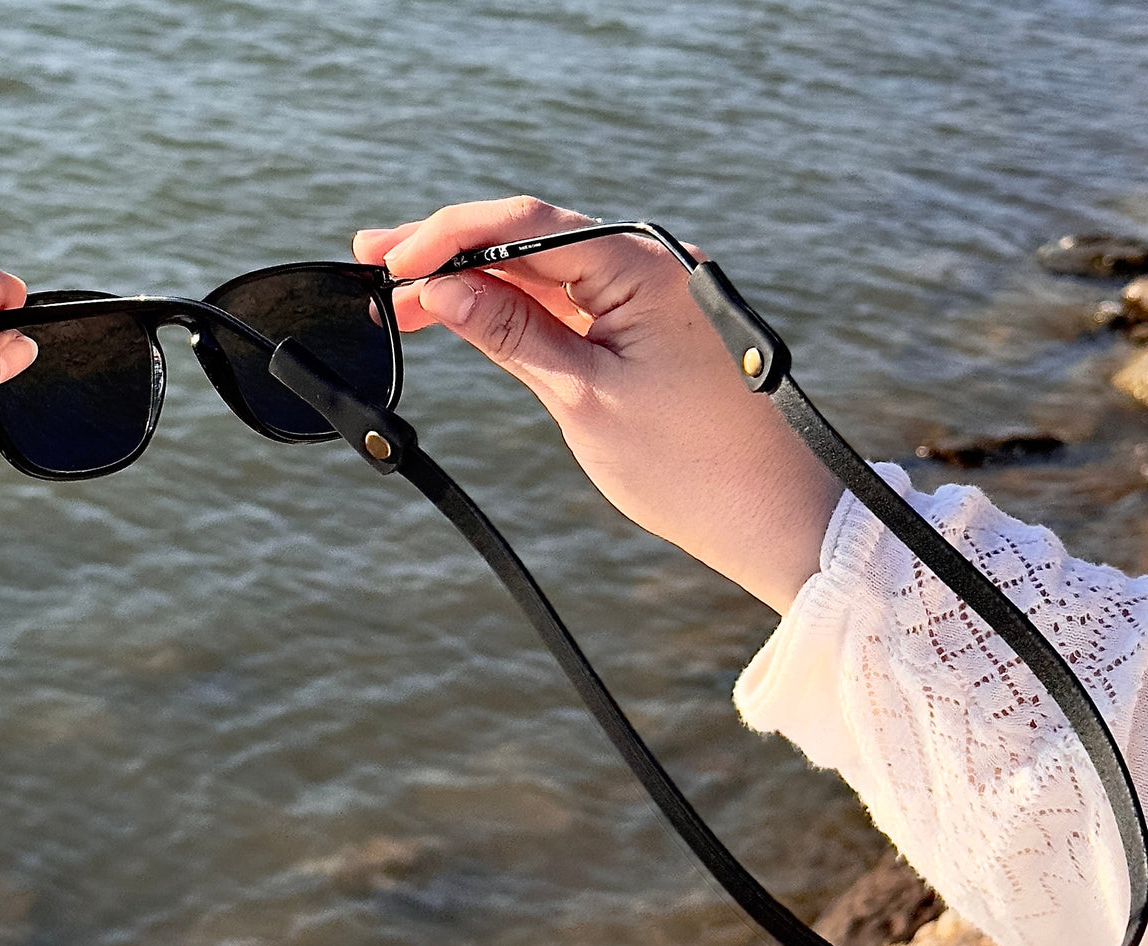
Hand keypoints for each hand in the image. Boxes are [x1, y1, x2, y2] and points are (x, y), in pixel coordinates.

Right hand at [353, 196, 840, 611]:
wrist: (774, 517)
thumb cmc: (690, 467)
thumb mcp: (583, 398)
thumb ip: (512, 333)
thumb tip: (444, 289)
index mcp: (643, 267)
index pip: (524, 226)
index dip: (446, 237)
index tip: (388, 260)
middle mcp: (650, 264)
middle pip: (528, 238)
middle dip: (449, 252)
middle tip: (373, 263)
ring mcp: (649, 294)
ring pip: (542, 270)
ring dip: (474, 283)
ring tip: (402, 299)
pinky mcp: (646, 326)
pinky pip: (568, 302)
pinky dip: (515, 310)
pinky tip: (465, 315)